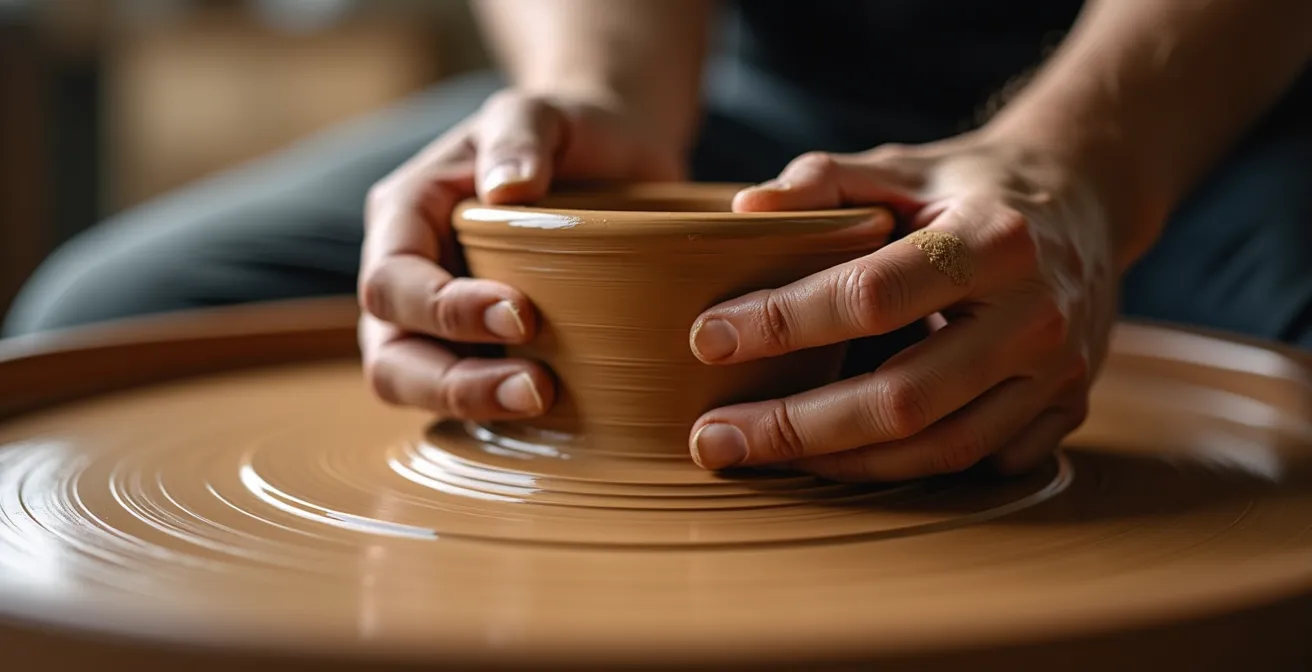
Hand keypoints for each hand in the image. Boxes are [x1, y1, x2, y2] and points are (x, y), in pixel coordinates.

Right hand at [360, 89, 680, 418]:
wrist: (613, 157)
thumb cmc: (567, 129)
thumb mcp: (541, 110)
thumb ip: (520, 133)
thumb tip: (507, 188)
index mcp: (405, 217)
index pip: (392, 282)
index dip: (445, 310)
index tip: (524, 312)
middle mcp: (410, 276)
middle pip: (391, 357)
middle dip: (453, 382)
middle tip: (536, 387)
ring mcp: (441, 322)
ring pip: (420, 389)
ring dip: (474, 405)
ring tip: (545, 400)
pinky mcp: (486, 350)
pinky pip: (472, 398)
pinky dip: (502, 414)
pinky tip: (560, 414)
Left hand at [686, 133, 1118, 479]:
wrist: (1085, 204)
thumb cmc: (968, 187)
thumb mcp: (900, 166)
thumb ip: (823, 180)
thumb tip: (745, 212)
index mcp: (992, 240)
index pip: (870, 296)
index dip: (782, 322)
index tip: (707, 339)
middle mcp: (1035, 315)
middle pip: (903, 398)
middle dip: (795, 427)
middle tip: (713, 438)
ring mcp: (1058, 373)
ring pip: (940, 449)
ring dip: (840, 464)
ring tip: (762, 454)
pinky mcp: (1066, 411)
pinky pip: (978, 464)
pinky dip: (906, 470)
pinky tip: (841, 459)